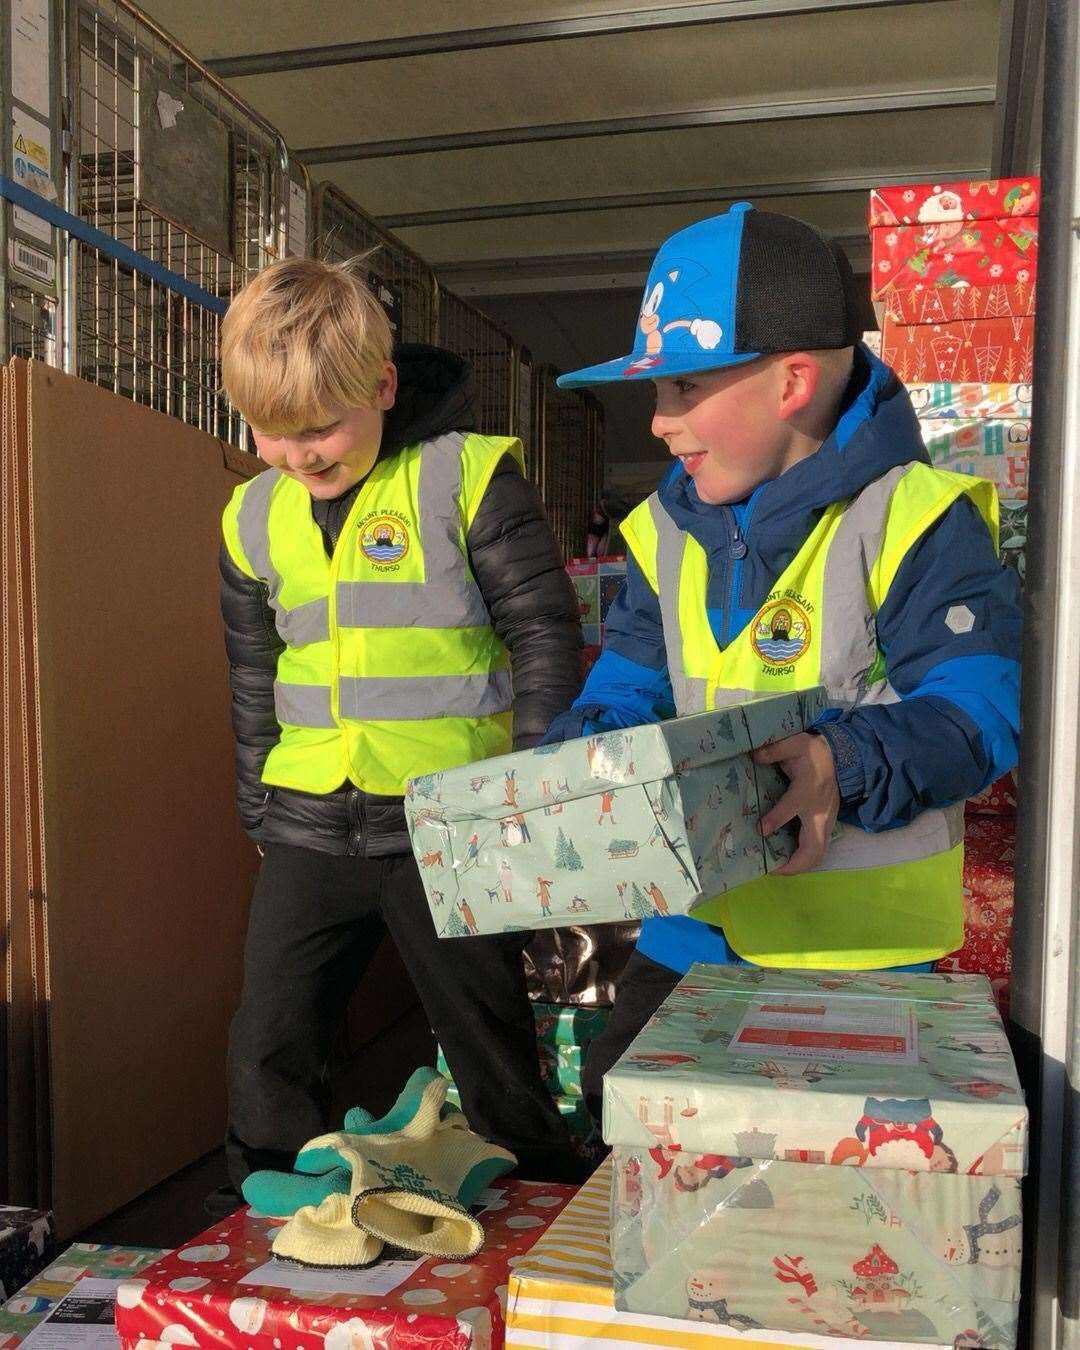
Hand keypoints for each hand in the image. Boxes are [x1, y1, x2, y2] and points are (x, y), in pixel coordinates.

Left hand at [753, 732, 839, 875]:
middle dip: (793, 864)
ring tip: (776, 870)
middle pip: (814, 849)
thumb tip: (755, 755)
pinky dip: (804, 860)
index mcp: (807, 790)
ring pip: (818, 854)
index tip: (760, 830)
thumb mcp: (795, 743)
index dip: (775, 820)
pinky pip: (818, 850)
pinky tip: (786, 861)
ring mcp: (826, 822)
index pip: (791, 808)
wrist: (840, 757)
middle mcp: (819, 811)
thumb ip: (775, 749)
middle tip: (770, 870)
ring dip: (799, 866)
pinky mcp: (827, 826)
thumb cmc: (813, 752)